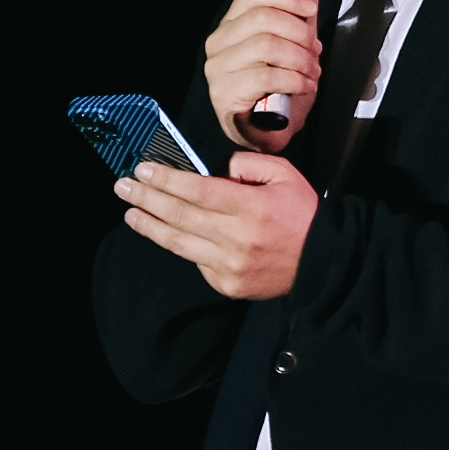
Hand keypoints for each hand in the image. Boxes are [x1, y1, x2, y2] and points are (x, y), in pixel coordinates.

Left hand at [115, 152, 320, 299]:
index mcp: (249, 207)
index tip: (143, 170)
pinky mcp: (228, 285)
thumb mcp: (283, 174)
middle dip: (147, 199)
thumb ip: (246, 164)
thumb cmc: (303, 214)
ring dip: (150, 226)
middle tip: (123, 187)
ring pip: (179, 243)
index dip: (166, 180)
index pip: (196, 190)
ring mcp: (229, 265)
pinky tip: (167, 234)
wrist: (324, 261)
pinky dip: (181, 246)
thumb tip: (215, 171)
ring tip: (131, 213)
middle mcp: (236, 237)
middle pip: (180, 215)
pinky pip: (196, 261)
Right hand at [205, 0, 321, 152]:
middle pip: (263, 18)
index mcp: (231, 27)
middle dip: (299, 33)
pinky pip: (267, 76)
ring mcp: (219, 68)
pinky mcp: (225, 92)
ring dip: (299, 58)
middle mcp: (219, 44)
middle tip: (313, 49)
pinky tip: (303, 86)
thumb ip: (296, 22)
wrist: (263, 132)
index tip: (309, 9)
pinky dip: (294, 80)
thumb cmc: (274, 91)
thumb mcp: (290, 50)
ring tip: (311, 71)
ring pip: (267, 45)